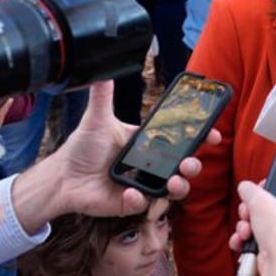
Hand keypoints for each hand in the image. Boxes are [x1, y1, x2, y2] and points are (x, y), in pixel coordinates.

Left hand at [11, 80, 219, 233]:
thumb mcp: (96, 119)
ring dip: (180, 186)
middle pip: (184, 165)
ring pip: (173, 188)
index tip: (213, 134)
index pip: (180, 139)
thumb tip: (104, 70)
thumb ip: (103, 96)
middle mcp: (149, 164)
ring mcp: (142, 184)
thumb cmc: (81, 147)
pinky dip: (139, 200)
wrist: (62, 177)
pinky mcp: (131, 203)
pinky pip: (143, 204)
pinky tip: (129, 193)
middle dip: (194, 165)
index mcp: (146, 142)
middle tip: (190, 162)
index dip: (200, 137)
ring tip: (175, 180)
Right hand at [229, 173, 275, 275]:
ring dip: (248, 224)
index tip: (261, 188)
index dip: (273, 180)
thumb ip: (249, 189)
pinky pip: (263, 235)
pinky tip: (244, 240)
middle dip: (252, 207)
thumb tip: (245, 187)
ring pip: (264, 219)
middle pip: (271, 200)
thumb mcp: (258, 199)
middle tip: (248, 210)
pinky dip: (251, 238)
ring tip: (246, 229)